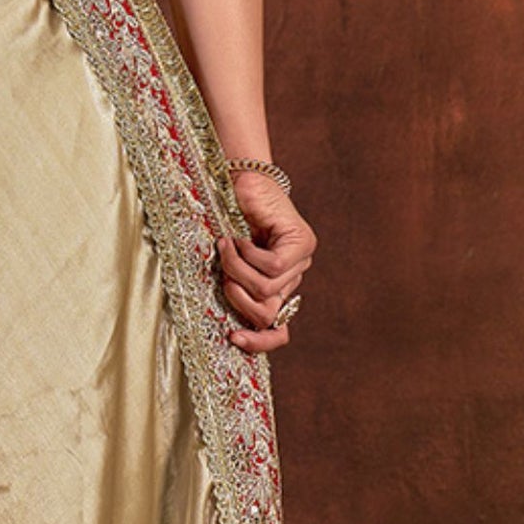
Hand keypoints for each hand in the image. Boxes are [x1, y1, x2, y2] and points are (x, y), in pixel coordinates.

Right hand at [217, 172, 315, 352]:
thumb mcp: (226, 264)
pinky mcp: (302, 243)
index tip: (233, 339)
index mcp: (275, 289)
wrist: (237, 182)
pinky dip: (247, 255)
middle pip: (267, 313)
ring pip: (267, 289)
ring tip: (226, 247)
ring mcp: (301, 260)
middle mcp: (293, 278)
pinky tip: (238, 238)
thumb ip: (233, 288)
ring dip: (237, 270)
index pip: (278, 330)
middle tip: (221, 274)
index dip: (260, 342)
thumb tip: (229, 327)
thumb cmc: (226, 222)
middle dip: (237, 298)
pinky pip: (273, 267)